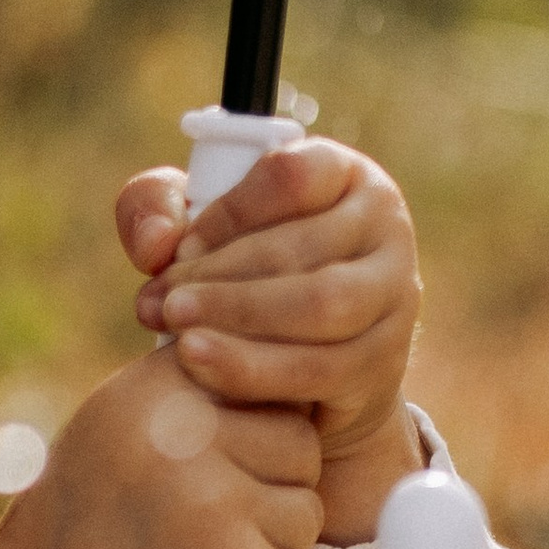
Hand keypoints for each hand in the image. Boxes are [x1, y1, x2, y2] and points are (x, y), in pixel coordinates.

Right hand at [0, 358, 321, 548]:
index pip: (259, 376)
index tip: (219, 466)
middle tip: (214, 524)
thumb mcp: (108, 432)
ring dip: (270, 545)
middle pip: (299, 440)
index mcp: (155, 388)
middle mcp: (186, 433)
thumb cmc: (77, 537)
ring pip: (305, 510)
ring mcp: (217, 500)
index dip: (253, 429)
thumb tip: (264, 361)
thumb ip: (179, 397)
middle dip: (273, 485)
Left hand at [118, 139, 424, 546]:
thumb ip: (157, 209)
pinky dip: (255, 369)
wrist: (307, 375)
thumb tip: (154, 242)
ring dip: (239, 322)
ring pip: (318, 306)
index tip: (177, 248)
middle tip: (158, 302)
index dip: (228, 213)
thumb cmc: (248, 278)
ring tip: (178, 336)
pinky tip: (204, 369)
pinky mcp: (383, 362)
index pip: (291, 177)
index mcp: (345, 174)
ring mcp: (394, 296)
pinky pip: (318, 367)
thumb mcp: (200, 230)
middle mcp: (385, 227)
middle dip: (219, 277)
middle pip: (301, 248)